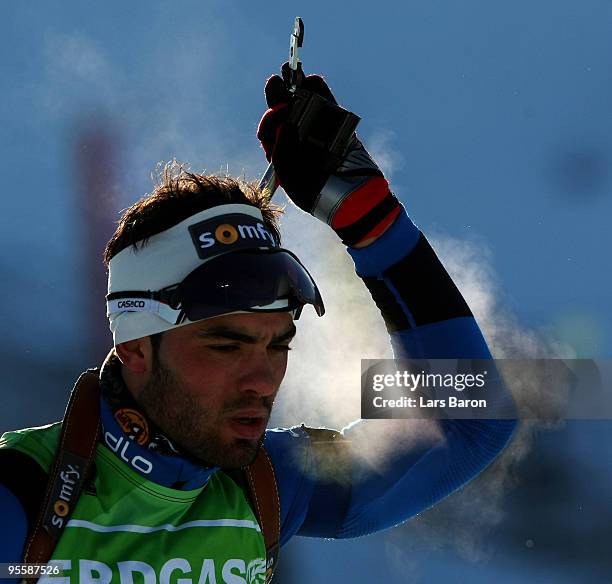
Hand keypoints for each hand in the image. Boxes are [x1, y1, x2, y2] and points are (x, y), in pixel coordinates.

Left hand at [257, 63, 400, 246]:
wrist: (354, 199)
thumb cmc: (319, 193)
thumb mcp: (292, 177)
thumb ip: (283, 151)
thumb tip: (284, 121)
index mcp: (282, 157)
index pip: (269, 132)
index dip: (270, 119)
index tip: (277, 111)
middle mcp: (297, 142)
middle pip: (284, 113)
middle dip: (279, 96)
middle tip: (277, 81)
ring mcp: (317, 133)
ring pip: (304, 106)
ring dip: (298, 88)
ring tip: (294, 72)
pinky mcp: (337, 127)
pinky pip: (328, 106)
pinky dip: (320, 92)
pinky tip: (313, 79)